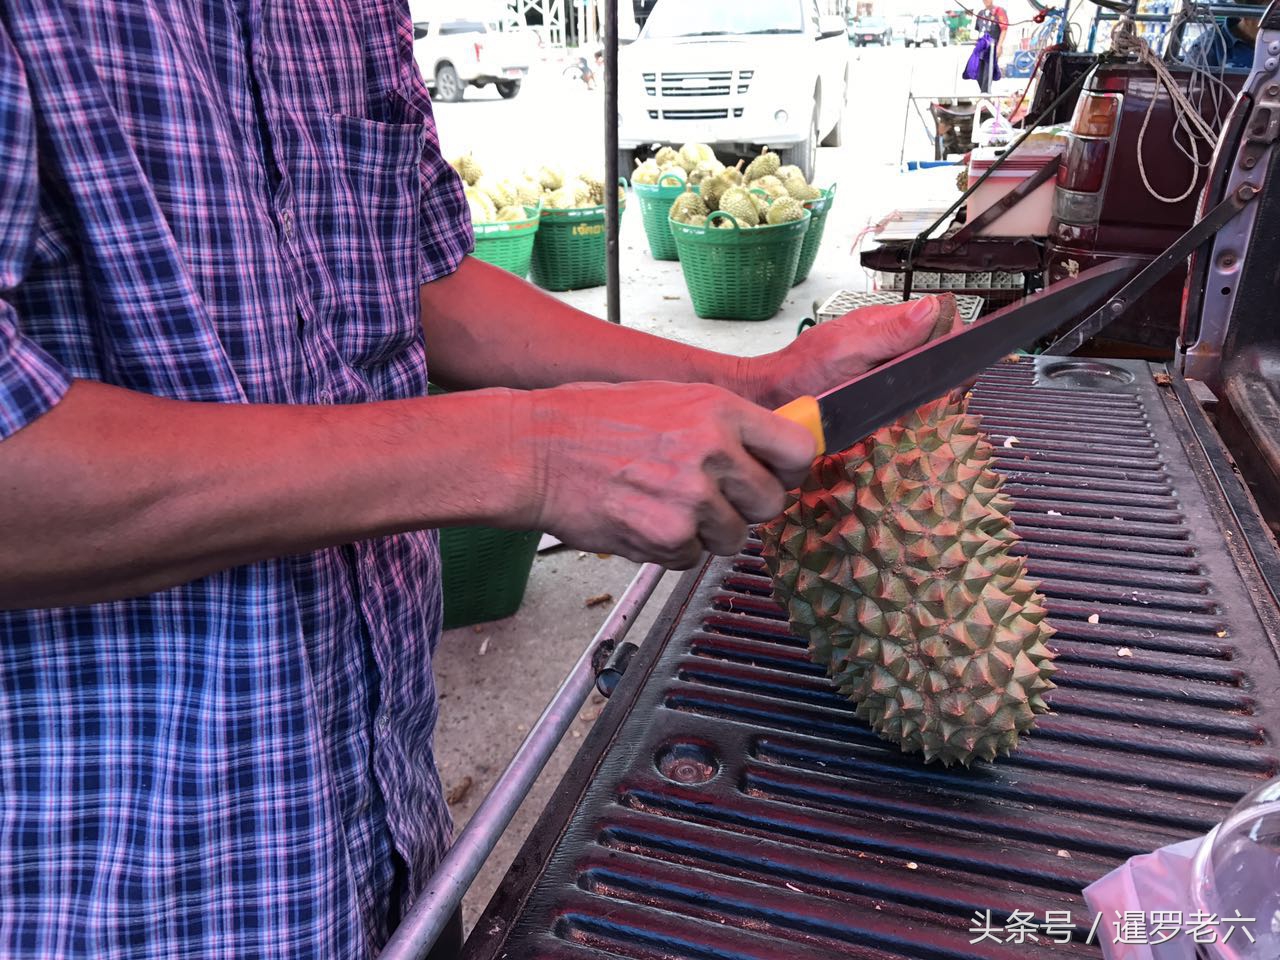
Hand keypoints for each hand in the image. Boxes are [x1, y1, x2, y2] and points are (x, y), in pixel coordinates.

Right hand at [520, 381, 815, 568]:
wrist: (536, 452)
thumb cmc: (591, 421)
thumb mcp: (670, 398)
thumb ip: (722, 423)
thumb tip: (766, 446)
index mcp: (717, 409)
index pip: (797, 450)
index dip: (788, 470)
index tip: (776, 475)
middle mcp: (712, 451)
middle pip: (771, 502)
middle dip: (745, 507)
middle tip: (711, 498)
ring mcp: (692, 497)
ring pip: (733, 537)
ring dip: (705, 532)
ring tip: (664, 505)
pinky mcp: (668, 536)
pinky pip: (692, 557)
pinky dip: (671, 548)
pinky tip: (642, 519)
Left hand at [751, 295, 948, 408]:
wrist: (771, 398)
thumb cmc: (800, 371)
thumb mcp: (846, 349)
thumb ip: (889, 332)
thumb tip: (932, 308)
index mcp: (885, 323)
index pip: (938, 319)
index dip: (955, 339)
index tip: (959, 366)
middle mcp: (888, 344)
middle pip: (936, 348)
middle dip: (947, 369)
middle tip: (947, 393)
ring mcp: (882, 368)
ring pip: (924, 373)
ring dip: (932, 390)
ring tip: (931, 406)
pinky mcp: (875, 392)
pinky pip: (905, 396)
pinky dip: (912, 405)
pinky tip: (911, 415)